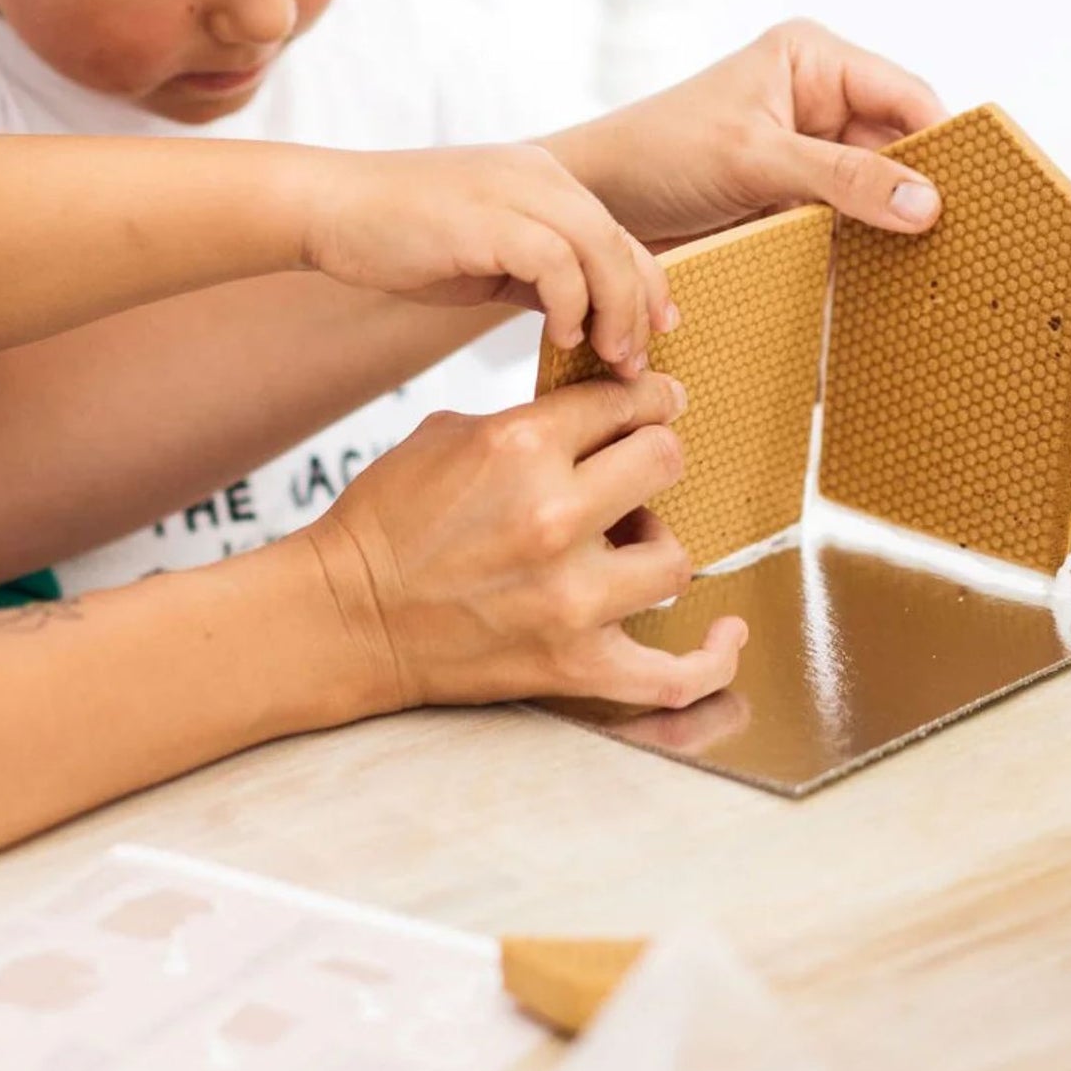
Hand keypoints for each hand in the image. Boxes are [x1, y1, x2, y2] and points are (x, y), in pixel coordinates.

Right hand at [301, 145, 672, 377]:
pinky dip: (570, 304)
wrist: (329, 208)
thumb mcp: (486, 253)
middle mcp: (539, 175)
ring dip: (614, 311)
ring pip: (600, 248)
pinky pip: (557, 262)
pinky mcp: (489, 217)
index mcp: (542, 179)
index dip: (644, 286)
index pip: (616, 232)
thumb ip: (536, 274)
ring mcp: (515, 190)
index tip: (652, 337)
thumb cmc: (399, 236)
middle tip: (636, 363)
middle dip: (639, 306)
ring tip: (608, 358)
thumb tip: (583, 319)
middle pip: (619, 240)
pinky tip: (560, 337)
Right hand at [306, 371, 747, 710]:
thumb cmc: (386, 520)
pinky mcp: (573, 663)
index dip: (649, 397)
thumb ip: (526, 420)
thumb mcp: (446, 434)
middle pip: (663, 461)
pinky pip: (672, 674)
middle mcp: (554, 514)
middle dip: (653, 455)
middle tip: (640, 464)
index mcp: (520, 445)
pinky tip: (727, 632)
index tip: (659, 402)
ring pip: (674, 556)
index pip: (623, 403)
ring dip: (654, 543)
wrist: (344, 616)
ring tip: (627, 543)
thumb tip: (592, 413)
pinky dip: (711, 659)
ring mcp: (571, 597)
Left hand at [549, 19, 947, 247]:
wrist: (592, 207)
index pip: (905, 96)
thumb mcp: (755, 160)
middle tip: (964, 243)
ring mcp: (806, 153)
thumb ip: (842, 179)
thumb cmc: (656, 155)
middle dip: (921, 191)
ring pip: (876, 191)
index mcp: (812, 59)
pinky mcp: (792, 199)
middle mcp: (817, 99)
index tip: (976, 194)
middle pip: (898, 148)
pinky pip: (846, 223)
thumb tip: (925, 202)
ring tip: (935, 269)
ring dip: (893, 227)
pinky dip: (862, 249)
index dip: (942, 143)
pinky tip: (885, 281)